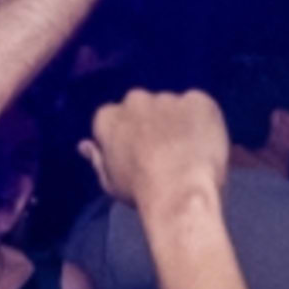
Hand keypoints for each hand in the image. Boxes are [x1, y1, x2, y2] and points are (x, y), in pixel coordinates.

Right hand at [77, 87, 232, 224]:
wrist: (180, 191)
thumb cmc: (140, 190)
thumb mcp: (110, 181)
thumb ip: (98, 158)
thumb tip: (84, 145)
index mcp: (108, 117)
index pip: (113, 118)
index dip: (126, 134)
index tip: (136, 151)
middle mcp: (135, 100)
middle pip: (141, 106)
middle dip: (150, 121)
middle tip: (163, 148)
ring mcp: (168, 98)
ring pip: (172, 105)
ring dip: (177, 120)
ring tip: (188, 148)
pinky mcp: (198, 100)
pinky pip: (200, 105)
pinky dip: (202, 119)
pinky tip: (204, 141)